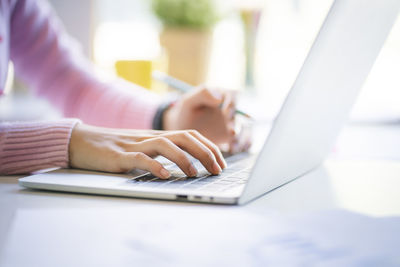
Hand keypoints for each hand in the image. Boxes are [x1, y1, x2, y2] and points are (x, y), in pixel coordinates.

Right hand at [69, 124, 226, 178]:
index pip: (190, 135)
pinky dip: (154, 166)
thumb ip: (162, 152)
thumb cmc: (115, 147)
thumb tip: (188, 163)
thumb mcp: (143, 147)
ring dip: (184, 159)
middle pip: (184, 137)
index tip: (221, 163)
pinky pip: (139, 158)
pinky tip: (165, 176)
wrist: (82, 141)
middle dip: (205, 152)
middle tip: (217, 170)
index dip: (209, 147)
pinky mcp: (119, 156)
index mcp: (158, 135)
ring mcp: (135, 145)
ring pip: (165, 145)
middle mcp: (150, 137)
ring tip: (195, 173)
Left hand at [163, 86, 236, 150]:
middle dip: (237, 123)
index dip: (231, 104)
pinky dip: (241, 145)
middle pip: (241, 115)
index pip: (233, 96)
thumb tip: (219, 98)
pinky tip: (232, 149)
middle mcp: (231, 110)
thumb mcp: (189, 101)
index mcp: (222, 95)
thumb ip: (203, 94)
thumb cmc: (185, 112)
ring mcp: (233, 124)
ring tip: (233, 146)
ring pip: (245, 129)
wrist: (183, 129)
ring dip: (242, 137)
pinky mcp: (233, 137)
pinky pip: (243, 140)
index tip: (225, 113)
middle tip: (231, 132)